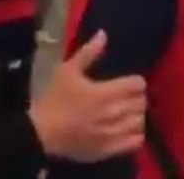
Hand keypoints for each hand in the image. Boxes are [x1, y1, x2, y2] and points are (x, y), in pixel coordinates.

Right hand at [29, 31, 146, 162]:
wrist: (42, 133)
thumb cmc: (54, 99)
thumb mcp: (67, 70)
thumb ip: (88, 53)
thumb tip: (104, 34)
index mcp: (106, 92)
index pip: (137, 84)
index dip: (136, 81)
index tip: (129, 82)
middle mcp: (115, 112)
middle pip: (141, 102)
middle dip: (137, 98)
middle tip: (127, 97)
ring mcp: (114, 133)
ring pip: (140, 121)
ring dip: (136, 115)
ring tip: (127, 113)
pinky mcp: (110, 150)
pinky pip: (135, 142)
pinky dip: (135, 134)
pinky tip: (126, 130)